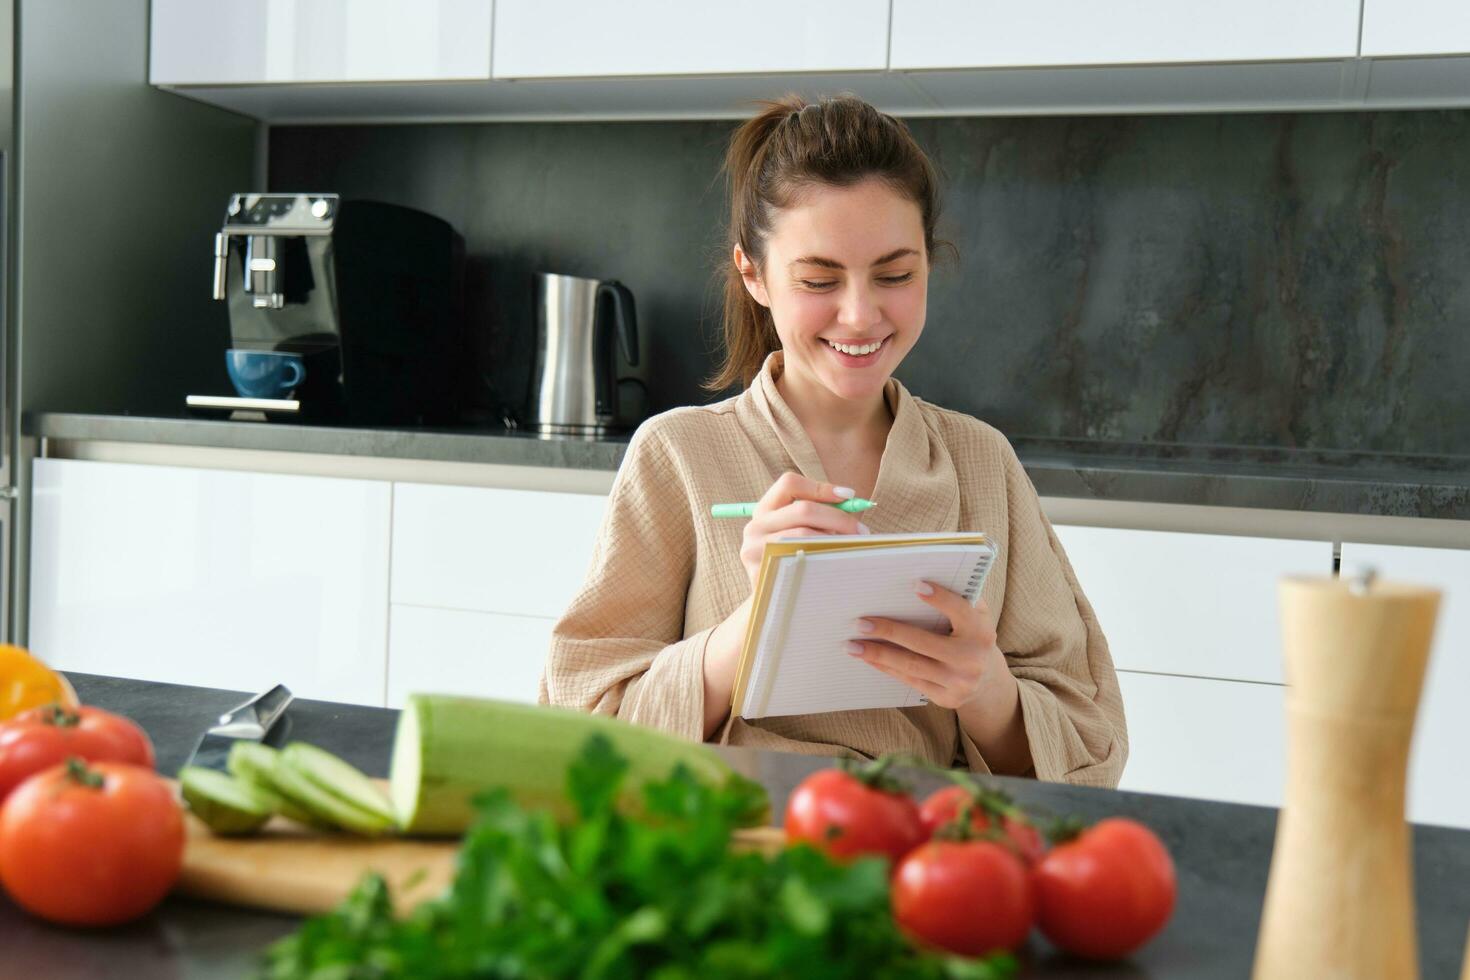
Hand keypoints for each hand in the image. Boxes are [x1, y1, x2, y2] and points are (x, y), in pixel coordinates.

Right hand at [737, 472, 868, 589]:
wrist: (773, 602)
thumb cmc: (794, 561)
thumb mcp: (799, 532)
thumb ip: (818, 515)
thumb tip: (852, 502)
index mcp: (764, 510)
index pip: (790, 484)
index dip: (821, 487)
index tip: (850, 495)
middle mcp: (755, 526)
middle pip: (802, 509)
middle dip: (839, 518)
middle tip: (862, 530)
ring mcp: (754, 550)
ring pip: (803, 535)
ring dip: (834, 540)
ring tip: (852, 548)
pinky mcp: (761, 573)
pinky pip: (800, 560)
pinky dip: (823, 559)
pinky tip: (836, 564)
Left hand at [847, 583, 1007, 710]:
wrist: (987, 682)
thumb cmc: (972, 637)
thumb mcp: (976, 616)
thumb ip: (960, 598)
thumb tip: (924, 576)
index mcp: (981, 631)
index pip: (960, 611)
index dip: (939, 599)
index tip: (915, 585)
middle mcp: (971, 659)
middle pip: (923, 643)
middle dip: (889, 631)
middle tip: (860, 622)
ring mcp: (958, 682)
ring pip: (911, 665)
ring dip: (878, 653)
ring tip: (852, 645)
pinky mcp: (945, 698)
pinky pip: (910, 680)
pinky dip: (886, 667)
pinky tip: (868, 657)